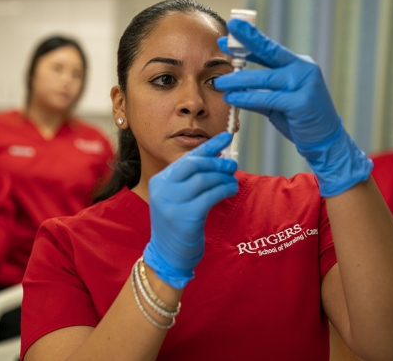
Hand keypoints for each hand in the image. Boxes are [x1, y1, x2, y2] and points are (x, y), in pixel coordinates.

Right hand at [143, 133, 238, 288]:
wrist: (168, 256)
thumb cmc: (177, 225)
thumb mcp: (178, 198)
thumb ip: (191, 179)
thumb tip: (217, 158)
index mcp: (160, 181)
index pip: (187, 158)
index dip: (209, 146)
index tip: (227, 136)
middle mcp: (162, 189)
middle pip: (195, 165)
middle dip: (217, 162)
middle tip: (232, 165)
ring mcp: (172, 203)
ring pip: (205, 180)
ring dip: (223, 178)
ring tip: (233, 181)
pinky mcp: (185, 217)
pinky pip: (210, 196)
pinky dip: (224, 190)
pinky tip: (231, 190)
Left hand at [214, 19, 371, 196]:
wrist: (324, 140)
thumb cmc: (300, 120)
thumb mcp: (277, 103)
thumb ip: (259, 93)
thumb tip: (233, 88)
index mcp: (298, 65)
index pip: (270, 50)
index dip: (249, 40)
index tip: (231, 31)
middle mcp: (303, 69)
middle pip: (268, 53)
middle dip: (244, 45)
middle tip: (223, 41)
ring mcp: (304, 84)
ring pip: (264, 79)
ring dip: (238, 81)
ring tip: (220, 82)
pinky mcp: (302, 102)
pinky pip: (267, 98)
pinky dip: (248, 99)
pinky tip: (233, 98)